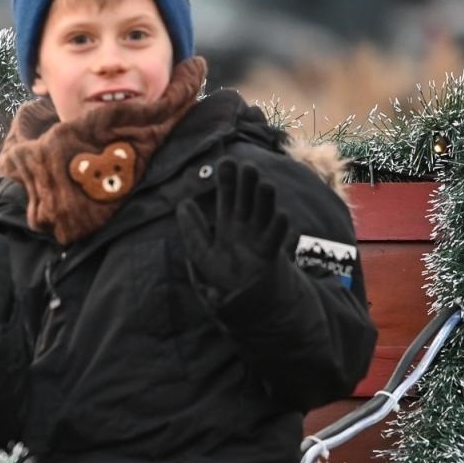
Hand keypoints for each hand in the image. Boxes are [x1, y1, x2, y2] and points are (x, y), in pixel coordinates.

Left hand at [176, 159, 290, 300]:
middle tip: (247, 167)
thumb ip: (192, 230)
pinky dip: (278, 228)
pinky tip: (280, 214)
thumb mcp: (202, 252)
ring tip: (265, 184)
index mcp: (229, 222)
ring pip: (265, 214)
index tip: (225, 162)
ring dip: (265, 200)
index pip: (227, 195)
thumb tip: (183, 203)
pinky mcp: (270, 255)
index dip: (227, 179)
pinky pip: (275, 239)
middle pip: (248, 200)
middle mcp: (246, 226)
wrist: (244, 300)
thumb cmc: (225, 275)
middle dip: (248, 185)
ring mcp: (260, 238)